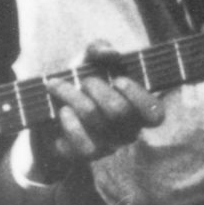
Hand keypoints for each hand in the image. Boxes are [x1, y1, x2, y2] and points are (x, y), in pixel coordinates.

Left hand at [34, 39, 161, 169]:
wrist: (48, 109)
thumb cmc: (77, 82)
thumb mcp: (88, 60)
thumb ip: (100, 49)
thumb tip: (111, 54)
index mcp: (138, 111)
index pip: (155, 113)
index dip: (137, 95)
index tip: (117, 79)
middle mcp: (128, 131)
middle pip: (118, 111)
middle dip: (95, 87)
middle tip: (83, 80)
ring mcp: (108, 145)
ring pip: (95, 120)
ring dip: (73, 96)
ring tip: (60, 87)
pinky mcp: (86, 155)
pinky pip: (82, 143)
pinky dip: (70, 122)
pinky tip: (63, 111)